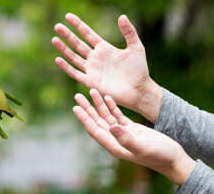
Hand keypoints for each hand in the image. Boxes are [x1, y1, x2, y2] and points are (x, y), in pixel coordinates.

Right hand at [52, 13, 161, 121]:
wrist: (140, 90)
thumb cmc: (139, 70)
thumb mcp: (136, 47)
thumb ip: (129, 32)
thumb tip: (122, 16)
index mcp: (104, 48)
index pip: (87, 33)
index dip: (78, 25)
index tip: (68, 16)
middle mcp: (95, 58)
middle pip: (77, 44)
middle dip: (67, 35)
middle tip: (57, 26)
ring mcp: (91, 69)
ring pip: (73, 57)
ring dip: (63, 49)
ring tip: (54, 39)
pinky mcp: (90, 81)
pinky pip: (75, 73)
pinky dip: (66, 67)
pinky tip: (58, 59)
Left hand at [73, 89, 195, 186]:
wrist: (174, 158)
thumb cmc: (159, 156)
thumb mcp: (142, 147)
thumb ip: (126, 138)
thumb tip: (111, 128)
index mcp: (114, 146)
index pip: (95, 130)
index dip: (85, 119)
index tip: (75, 108)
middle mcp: (116, 139)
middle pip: (97, 121)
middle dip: (87, 108)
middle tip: (77, 95)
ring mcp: (123, 134)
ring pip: (106, 117)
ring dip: (99, 104)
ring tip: (92, 91)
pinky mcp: (131, 129)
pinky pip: (117, 116)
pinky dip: (112, 106)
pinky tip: (107, 97)